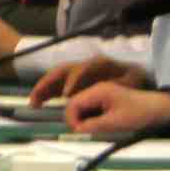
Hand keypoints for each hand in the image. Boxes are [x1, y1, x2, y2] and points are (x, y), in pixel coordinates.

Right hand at [25, 54, 140, 105]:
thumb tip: (93, 106)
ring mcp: (79, 73)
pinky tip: (39, 103)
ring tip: (33, 102)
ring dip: (44, 88)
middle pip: (63, 70)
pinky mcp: (76, 82)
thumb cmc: (133, 82)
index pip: (82, 70)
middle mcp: (86, 66)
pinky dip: (47, 92)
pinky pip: (57, 85)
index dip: (73, 82)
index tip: (66, 95)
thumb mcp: (131, 84)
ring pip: (57, 77)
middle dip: (49, 83)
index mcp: (100, 65)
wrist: (136, 82)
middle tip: (38, 97)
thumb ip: (117, 90)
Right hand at [57, 82, 169, 140]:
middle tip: (83, 133)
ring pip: (81, 106)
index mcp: (98, 91)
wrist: (159, 108)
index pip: (73, 104)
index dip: (71, 119)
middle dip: (75, 119)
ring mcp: (101, 93)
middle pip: (74, 103)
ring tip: (89, 130)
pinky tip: (96, 126)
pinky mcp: (105, 99)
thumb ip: (93, 125)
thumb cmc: (138, 113)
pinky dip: (89, 117)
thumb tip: (76, 130)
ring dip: (82, 119)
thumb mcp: (115, 122)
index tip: (79, 132)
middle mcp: (96, 90)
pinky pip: (90, 108)